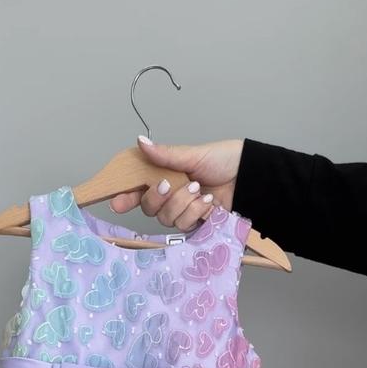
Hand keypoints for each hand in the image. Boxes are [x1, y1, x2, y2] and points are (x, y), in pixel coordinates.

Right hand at [109, 136, 243, 230]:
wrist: (249, 177)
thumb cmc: (223, 161)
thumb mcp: (192, 155)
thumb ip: (165, 154)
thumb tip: (141, 142)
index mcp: (164, 176)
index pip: (138, 189)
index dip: (125, 197)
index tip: (117, 203)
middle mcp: (170, 196)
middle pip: (149, 208)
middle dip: (159, 198)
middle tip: (170, 185)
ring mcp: (183, 211)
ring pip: (167, 218)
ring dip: (183, 203)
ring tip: (199, 189)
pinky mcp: (196, 223)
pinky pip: (186, 225)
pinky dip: (196, 212)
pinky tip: (208, 202)